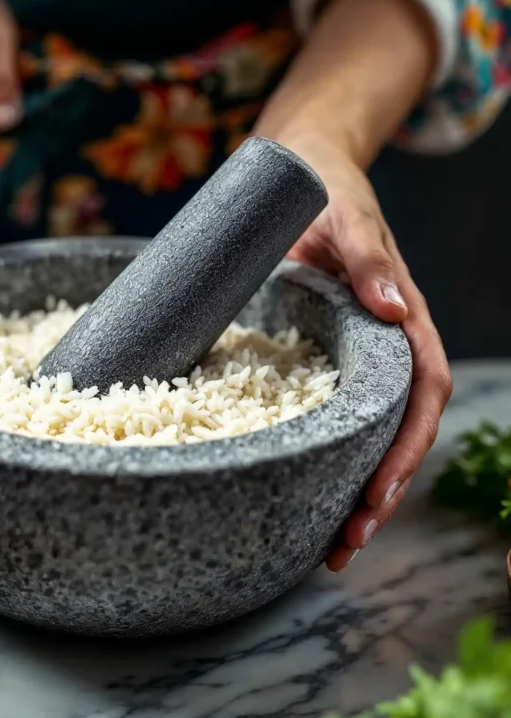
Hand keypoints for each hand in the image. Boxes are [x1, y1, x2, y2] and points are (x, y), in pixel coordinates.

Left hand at [284, 135, 451, 570]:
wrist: (299, 170)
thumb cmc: (325, 190)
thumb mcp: (347, 215)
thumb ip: (369, 256)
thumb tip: (394, 305)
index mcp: (401, 319)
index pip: (422, 395)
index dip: (407, 449)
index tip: (377, 494)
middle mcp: (384, 347)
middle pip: (398, 433)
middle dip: (379, 493)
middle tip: (345, 544)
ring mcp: (353, 358)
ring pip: (366, 436)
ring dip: (352, 493)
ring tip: (329, 548)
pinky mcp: (321, 359)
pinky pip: (330, 417)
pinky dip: (320, 462)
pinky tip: (296, 499)